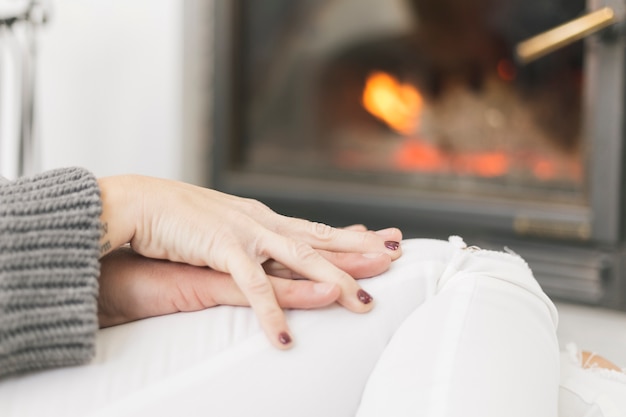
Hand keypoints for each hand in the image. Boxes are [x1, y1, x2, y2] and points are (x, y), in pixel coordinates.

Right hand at [98, 246, 393, 327]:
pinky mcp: (221, 248)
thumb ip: (247, 240)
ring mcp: (245, 233)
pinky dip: (270, 310)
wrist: (136, 202)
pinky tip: (284, 336)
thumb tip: (266, 250)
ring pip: (301, 259)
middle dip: (360, 250)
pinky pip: (251, 285)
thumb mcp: (222, 227)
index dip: (350, 236)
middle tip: (398, 255)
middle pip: (320, 239)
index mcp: (262, 218)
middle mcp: (262, 222)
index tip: (382, 238)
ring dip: (334, 281)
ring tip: (364, 304)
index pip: (316, 230)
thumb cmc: (175, 217)